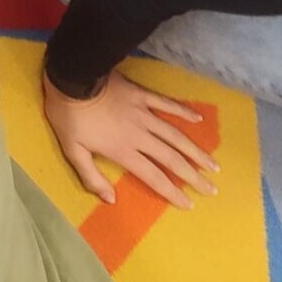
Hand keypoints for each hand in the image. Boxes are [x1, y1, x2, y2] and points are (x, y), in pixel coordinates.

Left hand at [43, 69, 218, 207]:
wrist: (72, 77)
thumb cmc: (68, 116)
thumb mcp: (72, 150)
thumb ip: (91, 177)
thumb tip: (111, 199)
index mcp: (123, 150)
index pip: (153, 176)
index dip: (172, 192)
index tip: (189, 204)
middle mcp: (139, 135)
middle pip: (171, 159)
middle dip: (193, 176)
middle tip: (212, 189)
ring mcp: (143, 113)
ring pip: (175, 135)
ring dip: (195, 151)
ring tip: (213, 164)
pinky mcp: (141, 94)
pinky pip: (167, 104)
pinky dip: (183, 111)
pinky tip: (198, 119)